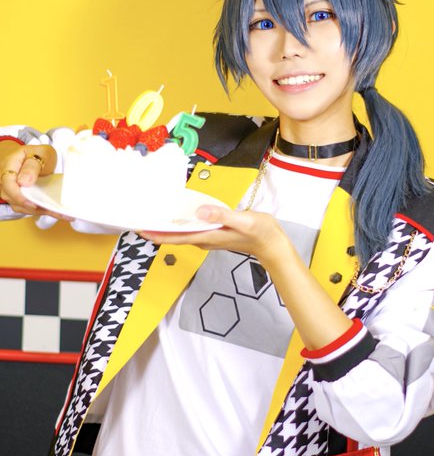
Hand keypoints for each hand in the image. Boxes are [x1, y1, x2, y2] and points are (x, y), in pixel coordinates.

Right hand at [0, 143, 61, 216]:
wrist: (37, 156)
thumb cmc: (39, 154)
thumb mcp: (40, 153)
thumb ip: (32, 166)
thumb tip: (23, 182)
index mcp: (9, 166)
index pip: (8, 184)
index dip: (18, 196)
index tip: (32, 204)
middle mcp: (7, 180)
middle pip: (13, 199)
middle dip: (32, 207)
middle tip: (52, 210)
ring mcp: (12, 190)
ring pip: (20, 206)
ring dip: (39, 211)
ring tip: (58, 213)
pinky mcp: (21, 197)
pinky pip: (28, 207)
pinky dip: (41, 210)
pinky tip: (56, 212)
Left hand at [140, 204, 289, 265]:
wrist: (272, 244)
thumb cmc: (259, 232)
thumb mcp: (243, 220)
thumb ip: (221, 216)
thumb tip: (200, 212)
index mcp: (207, 237)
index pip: (175, 237)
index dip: (156, 233)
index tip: (140, 228)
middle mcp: (204, 239)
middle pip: (174, 236)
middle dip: (156, 229)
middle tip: (139, 218)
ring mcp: (208, 237)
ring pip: (181, 232)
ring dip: (166, 226)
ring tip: (152, 215)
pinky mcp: (213, 232)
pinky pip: (191, 228)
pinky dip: (180, 222)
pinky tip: (177, 214)